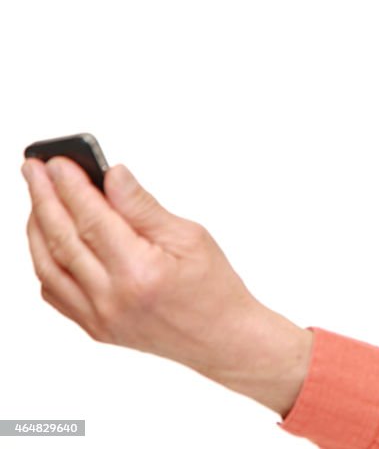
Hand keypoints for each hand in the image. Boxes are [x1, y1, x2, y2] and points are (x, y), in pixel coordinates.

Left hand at [22, 156, 312, 415]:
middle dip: (44, 197)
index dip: (71, 186)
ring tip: (39, 195)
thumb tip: (113, 175)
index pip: (92, 219)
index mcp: (140, 273)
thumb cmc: (214, 287)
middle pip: (62, 238)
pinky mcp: (94, 328)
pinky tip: (49, 237)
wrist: (222, 338)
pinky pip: (54, 292)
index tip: (58, 161)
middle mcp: (112, 299)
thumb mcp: (190, 237)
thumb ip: (144, 207)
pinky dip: (44, 260)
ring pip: (48, 265)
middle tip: (35, 167)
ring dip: (38, 226)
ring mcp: (98, 318)